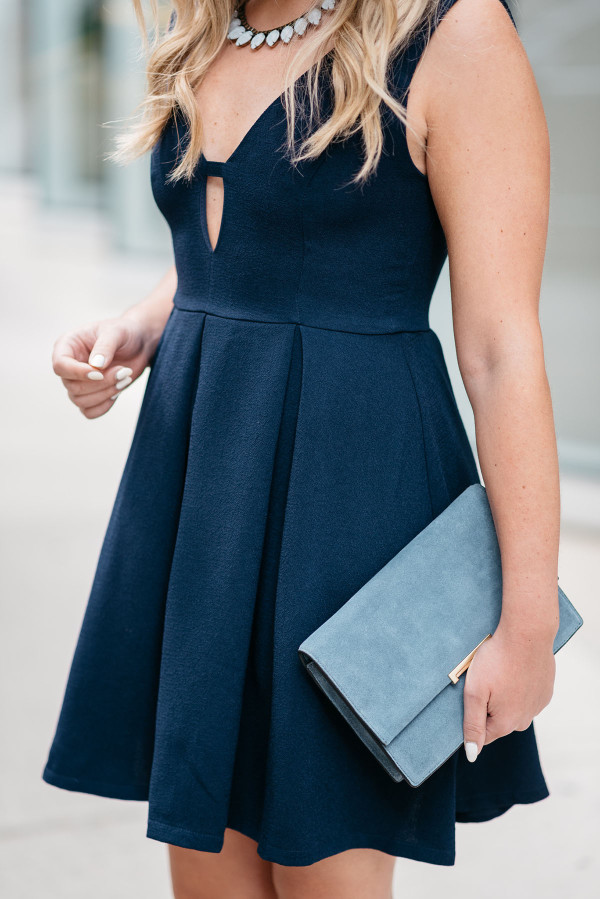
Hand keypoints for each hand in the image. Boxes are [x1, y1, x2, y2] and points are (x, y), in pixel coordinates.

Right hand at [51, 314, 160, 418]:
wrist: (139, 343)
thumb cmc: (125, 332)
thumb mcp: (116, 332)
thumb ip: (105, 346)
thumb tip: (95, 366)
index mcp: (67, 345)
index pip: (60, 366)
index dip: (77, 373)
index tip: (99, 373)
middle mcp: (69, 366)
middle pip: (72, 387)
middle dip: (101, 383)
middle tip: (124, 371)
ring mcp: (78, 382)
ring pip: (80, 401)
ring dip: (106, 394)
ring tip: (125, 377)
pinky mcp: (91, 395)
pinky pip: (89, 411)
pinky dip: (104, 406)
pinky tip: (118, 391)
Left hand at [462, 621, 555, 761]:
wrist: (527, 634)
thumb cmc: (496, 660)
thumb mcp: (475, 692)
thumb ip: (472, 725)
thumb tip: (472, 755)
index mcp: (506, 723)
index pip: (483, 734)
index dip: (473, 716)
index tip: (473, 695)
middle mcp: (525, 720)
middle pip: (499, 722)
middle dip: (489, 706)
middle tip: (485, 681)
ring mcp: (538, 705)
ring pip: (514, 709)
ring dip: (505, 697)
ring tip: (500, 673)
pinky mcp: (545, 691)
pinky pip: (526, 697)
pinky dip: (519, 687)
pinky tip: (514, 670)